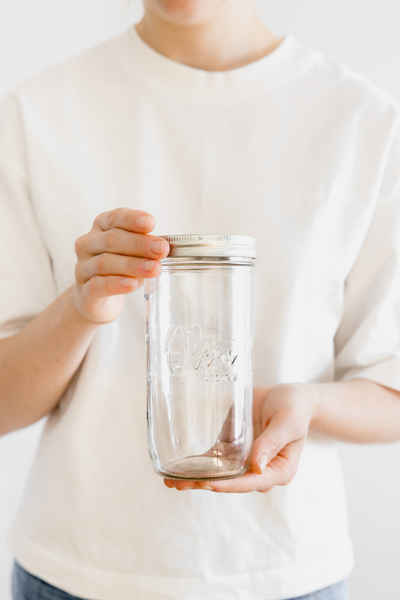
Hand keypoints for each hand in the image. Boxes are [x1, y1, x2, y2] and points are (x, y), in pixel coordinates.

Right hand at [73, 208, 168, 322]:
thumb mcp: (135, 254)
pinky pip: (98, 285)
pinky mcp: (84, 292)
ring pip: (105, 263)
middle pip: (111, 240)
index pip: (115, 218)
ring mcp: (82, 268)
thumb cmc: (121, 270)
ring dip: (132, 265)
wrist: (97, 300)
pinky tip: (132, 284)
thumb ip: (147, 248)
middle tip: (162, 249)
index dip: (132, 219)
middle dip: (139, 244)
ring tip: (154, 268)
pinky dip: (116, 284)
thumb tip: (164, 247)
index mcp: (101, 228)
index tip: (151, 223)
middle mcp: (87, 244)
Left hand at [164, 384, 315, 492]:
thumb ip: (272, 442)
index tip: (208, 484)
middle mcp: (260, 471)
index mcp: (279, 470)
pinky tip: (177, 469)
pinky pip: (214, 460)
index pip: (252, 482)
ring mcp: (245, 462)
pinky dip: (197, 465)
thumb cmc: (293, 408)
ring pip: (219, 475)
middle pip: (231, 483)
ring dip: (196, 479)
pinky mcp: (232, 450)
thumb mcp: (287, 421)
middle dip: (206, 484)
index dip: (229, 485)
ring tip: (170, 482)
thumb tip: (256, 467)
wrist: (288, 396)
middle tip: (180, 485)